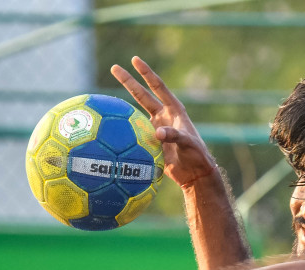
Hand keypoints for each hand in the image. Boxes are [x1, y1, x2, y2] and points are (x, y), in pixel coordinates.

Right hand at [111, 56, 218, 189]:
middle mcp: (163, 116)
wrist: (195, 174)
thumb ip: (174, 136)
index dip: (146, 73)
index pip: (157, 86)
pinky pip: (134, 134)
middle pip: (142, 95)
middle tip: (114, 68)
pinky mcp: (151, 142)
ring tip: (107, 101)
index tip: (134, 59)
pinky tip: (110, 130)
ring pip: (135, 114)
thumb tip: (157, 133)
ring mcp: (156, 128)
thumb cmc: (197, 156)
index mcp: (173, 110)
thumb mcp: (188, 144)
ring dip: (122, 108)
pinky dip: (124, 131)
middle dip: (128, 81)